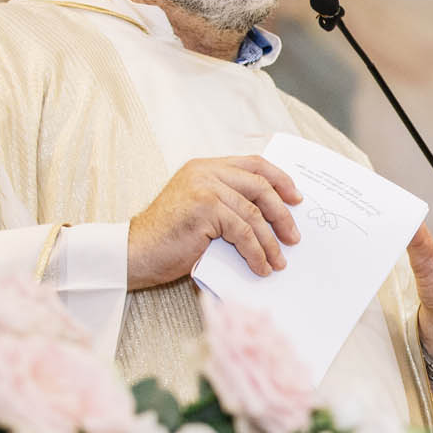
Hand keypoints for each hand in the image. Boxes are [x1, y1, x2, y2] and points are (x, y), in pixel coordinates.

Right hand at [126, 156, 302, 289]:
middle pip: (260, 186)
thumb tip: (273, 217)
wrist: (135, 252)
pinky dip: (256, 253)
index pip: (254, 164)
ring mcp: (205, 188)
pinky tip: (261, 267)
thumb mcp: (202, 210)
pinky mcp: (205, 209)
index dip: (280, 179)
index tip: (296, 198)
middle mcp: (206, 172)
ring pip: (254, 213)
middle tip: (294, 237)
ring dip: (271, 241)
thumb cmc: (169, 237)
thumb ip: (228, 202)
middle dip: (282, 214)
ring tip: (279, 261)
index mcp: (206, 167)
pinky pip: (243, 232)